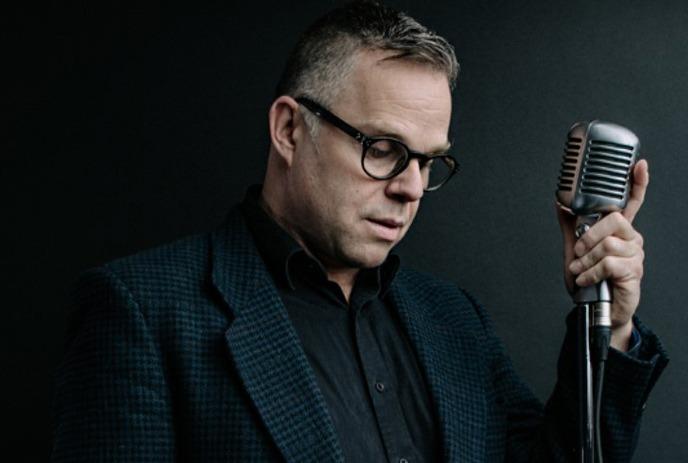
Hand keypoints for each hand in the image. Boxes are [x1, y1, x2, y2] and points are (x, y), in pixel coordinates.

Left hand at [556, 159, 648, 350]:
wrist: (596, 310)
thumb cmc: (591, 280)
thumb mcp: (575, 250)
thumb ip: (571, 227)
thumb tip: (560, 202)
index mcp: (619, 231)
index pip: (632, 202)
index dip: (637, 183)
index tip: (639, 165)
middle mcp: (631, 239)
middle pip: (614, 220)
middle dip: (589, 236)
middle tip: (579, 253)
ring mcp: (635, 256)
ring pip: (608, 244)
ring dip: (586, 259)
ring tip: (580, 270)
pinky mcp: (633, 272)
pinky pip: (608, 263)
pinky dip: (591, 272)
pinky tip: (587, 279)